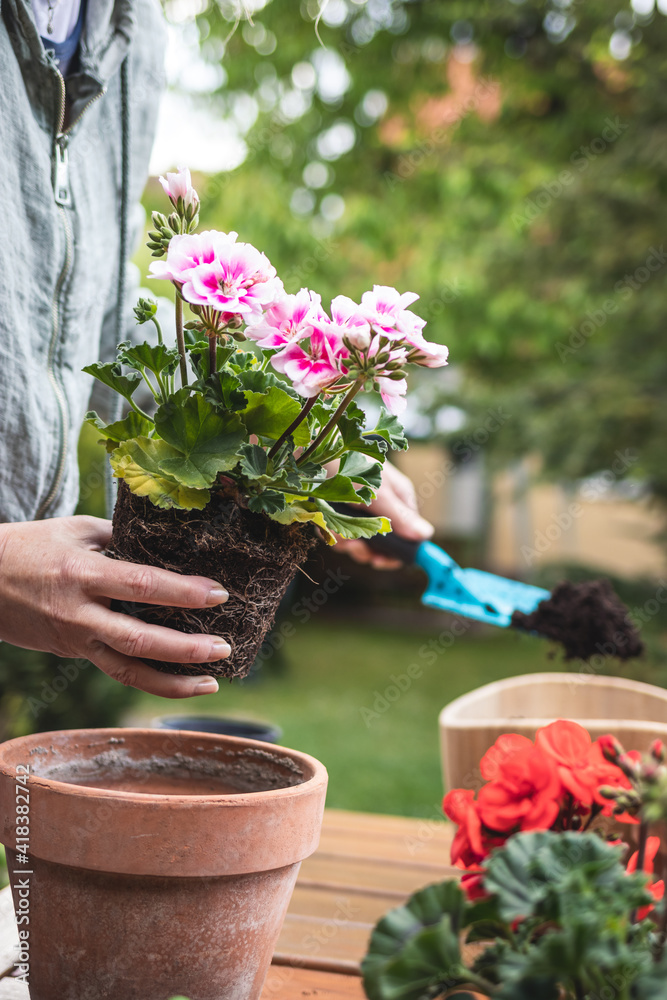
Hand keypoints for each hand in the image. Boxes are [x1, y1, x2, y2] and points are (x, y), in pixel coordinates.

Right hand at [0, 516, 230, 697]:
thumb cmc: (35, 546)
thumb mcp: (77, 529)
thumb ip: (122, 537)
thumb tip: (171, 542)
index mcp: (83, 573)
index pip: (142, 585)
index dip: (182, 592)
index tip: (218, 594)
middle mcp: (80, 612)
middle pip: (140, 638)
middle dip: (186, 647)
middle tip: (224, 646)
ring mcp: (76, 639)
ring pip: (128, 669)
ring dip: (173, 681)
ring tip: (212, 681)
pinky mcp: (74, 653)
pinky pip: (116, 671)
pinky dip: (151, 681)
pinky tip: (181, 683)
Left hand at [336, 462, 433, 568]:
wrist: (313, 450)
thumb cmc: (351, 464)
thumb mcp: (377, 493)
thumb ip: (399, 516)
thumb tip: (427, 535)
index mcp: (399, 499)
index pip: (407, 536)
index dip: (395, 552)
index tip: (379, 561)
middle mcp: (383, 506)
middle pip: (382, 544)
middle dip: (366, 549)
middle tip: (355, 547)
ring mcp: (361, 510)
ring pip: (359, 541)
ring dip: (347, 541)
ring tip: (338, 531)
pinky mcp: (341, 512)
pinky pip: (340, 533)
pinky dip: (333, 533)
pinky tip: (327, 525)